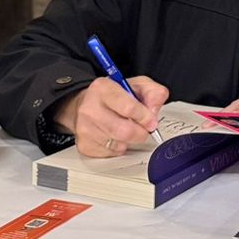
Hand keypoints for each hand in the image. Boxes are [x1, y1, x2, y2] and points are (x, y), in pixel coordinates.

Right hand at [54, 74, 169, 157]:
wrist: (87, 104)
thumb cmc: (113, 95)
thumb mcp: (136, 85)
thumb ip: (153, 92)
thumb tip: (154, 110)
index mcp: (103, 89)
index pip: (128, 107)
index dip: (145, 117)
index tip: (151, 122)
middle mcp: (90, 108)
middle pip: (123, 131)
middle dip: (140, 133)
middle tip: (143, 129)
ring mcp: (85, 128)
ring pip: (119, 144)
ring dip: (130, 140)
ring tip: (127, 128)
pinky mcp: (85, 145)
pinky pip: (111, 153)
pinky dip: (119, 147)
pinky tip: (116, 136)